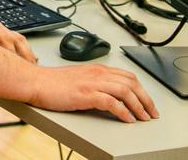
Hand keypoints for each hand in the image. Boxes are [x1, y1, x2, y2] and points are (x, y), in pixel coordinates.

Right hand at [30, 64, 157, 122]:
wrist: (36, 82)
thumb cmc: (53, 82)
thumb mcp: (80, 78)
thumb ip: (95, 82)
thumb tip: (109, 95)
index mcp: (98, 69)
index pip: (128, 76)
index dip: (142, 90)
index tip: (147, 102)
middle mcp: (98, 73)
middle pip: (131, 83)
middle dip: (146, 99)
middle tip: (151, 113)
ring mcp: (92, 83)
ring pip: (125, 91)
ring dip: (138, 106)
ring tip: (143, 118)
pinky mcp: (86, 94)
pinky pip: (111, 102)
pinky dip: (123, 111)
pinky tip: (127, 119)